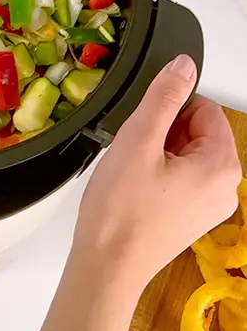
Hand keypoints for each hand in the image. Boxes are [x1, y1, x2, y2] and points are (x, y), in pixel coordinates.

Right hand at [73, 54, 240, 288]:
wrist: (106, 265)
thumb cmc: (120, 209)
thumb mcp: (138, 140)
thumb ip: (164, 97)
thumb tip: (184, 65)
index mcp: (221, 167)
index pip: (204, 110)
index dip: (168, 110)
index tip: (142, 127)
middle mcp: (225, 189)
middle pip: (195, 133)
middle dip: (162, 132)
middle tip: (132, 152)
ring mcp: (209, 207)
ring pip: (184, 155)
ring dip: (156, 153)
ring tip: (130, 172)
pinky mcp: (191, 219)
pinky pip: (179, 179)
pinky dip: (156, 174)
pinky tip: (133, 188)